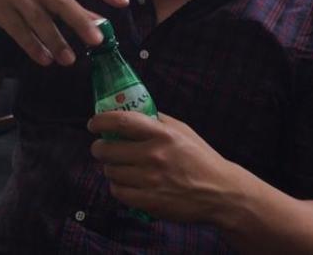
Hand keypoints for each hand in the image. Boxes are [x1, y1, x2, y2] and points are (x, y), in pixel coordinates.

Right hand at [0, 0, 128, 65]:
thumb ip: (74, 3)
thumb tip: (100, 21)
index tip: (124, 2)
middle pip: (61, 2)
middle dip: (79, 20)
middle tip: (97, 41)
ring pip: (39, 19)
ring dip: (55, 40)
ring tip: (69, 60)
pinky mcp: (1, 11)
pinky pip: (18, 31)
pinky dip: (32, 46)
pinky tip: (45, 59)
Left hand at [88, 111, 236, 222]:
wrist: (219, 192)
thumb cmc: (199, 157)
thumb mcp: (182, 130)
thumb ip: (157, 120)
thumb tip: (132, 110)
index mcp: (162, 134)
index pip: (122, 121)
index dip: (101, 121)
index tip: (93, 123)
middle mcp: (153, 155)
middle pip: (108, 149)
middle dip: (98, 148)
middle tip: (101, 147)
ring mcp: (150, 180)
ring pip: (110, 172)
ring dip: (109, 168)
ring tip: (117, 165)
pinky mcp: (149, 201)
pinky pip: (118, 192)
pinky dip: (117, 186)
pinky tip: (125, 182)